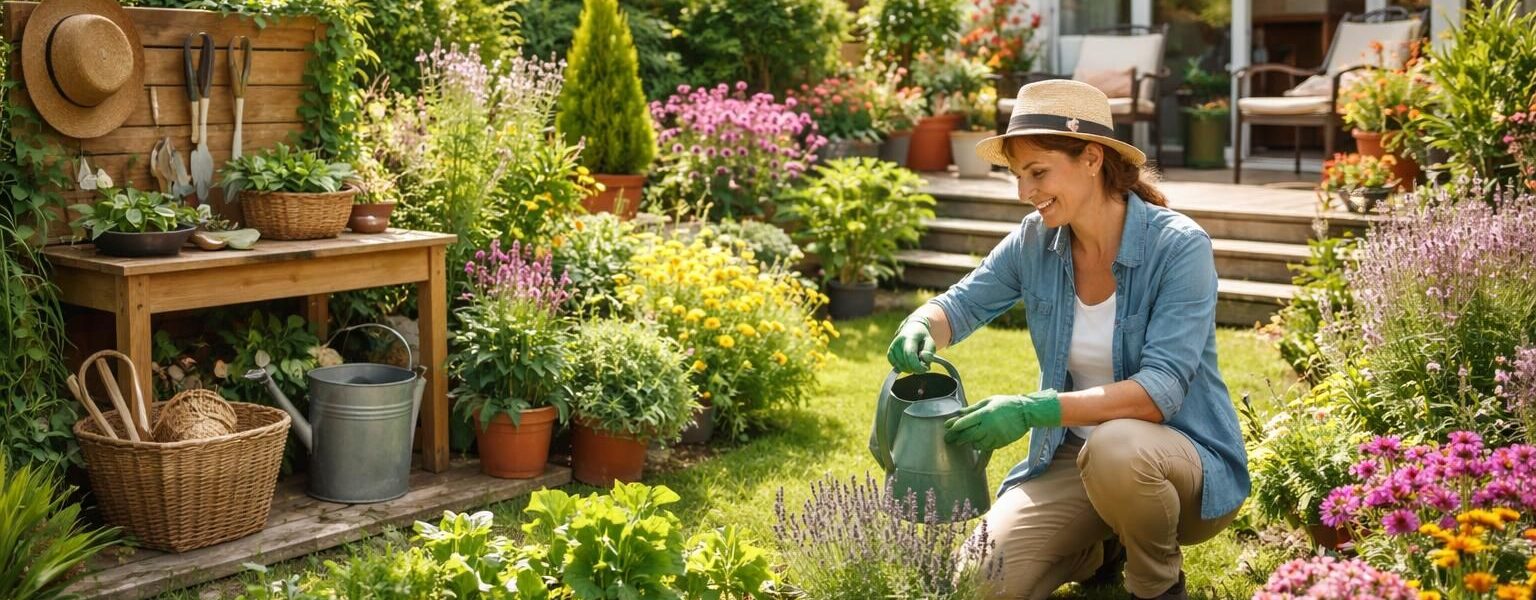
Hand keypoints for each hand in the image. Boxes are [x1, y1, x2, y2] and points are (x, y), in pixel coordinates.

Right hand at [886, 314, 935, 373]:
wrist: (912, 329)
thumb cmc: (923, 338)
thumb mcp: (930, 343)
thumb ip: (929, 354)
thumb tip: (923, 364)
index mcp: (910, 337)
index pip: (910, 354)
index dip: (917, 365)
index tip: (926, 369)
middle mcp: (898, 341)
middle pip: (905, 362)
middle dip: (915, 368)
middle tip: (923, 365)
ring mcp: (893, 347)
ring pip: (900, 366)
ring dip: (910, 368)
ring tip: (916, 360)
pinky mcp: (890, 352)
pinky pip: (895, 365)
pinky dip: (903, 367)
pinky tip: (909, 362)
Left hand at [943, 390, 1061, 450]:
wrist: (1026, 412)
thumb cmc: (1006, 404)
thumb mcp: (989, 401)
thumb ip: (973, 408)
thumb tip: (959, 412)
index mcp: (984, 414)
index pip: (964, 422)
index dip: (954, 425)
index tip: (946, 427)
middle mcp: (988, 426)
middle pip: (968, 434)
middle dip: (956, 437)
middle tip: (948, 439)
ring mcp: (995, 436)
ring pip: (977, 444)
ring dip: (968, 443)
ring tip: (960, 442)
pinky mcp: (1001, 442)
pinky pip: (988, 449)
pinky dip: (981, 454)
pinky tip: (975, 461)